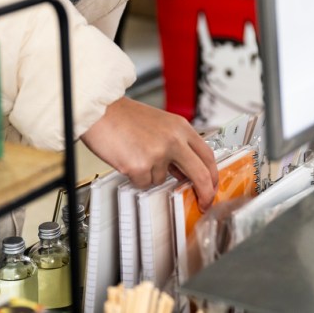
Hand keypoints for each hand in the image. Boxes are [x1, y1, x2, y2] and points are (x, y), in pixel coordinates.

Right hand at [81, 96, 219, 207]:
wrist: (100, 111)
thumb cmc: (125, 116)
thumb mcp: (160, 124)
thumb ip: (176, 145)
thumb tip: (183, 171)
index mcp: (180, 127)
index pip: (207, 155)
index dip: (213, 175)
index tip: (212, 188)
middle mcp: (173, 140)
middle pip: (200, 174)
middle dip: (204, 192)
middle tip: (203, 202)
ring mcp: (158, 154)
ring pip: (163, 180)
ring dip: (151, 175)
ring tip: (137, 154)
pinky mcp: (141, 166)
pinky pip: (144, 183)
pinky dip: (136, 177)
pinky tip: (128, 159)